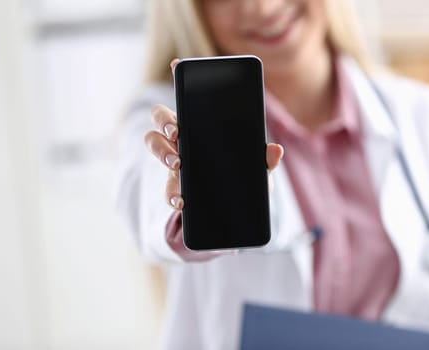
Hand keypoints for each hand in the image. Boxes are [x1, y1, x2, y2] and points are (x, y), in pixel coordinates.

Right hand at [143, 59, 283, 210]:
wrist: (232, 208)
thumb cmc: (241, 175)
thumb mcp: (256, 168)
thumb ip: (264, 160)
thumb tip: (275, 150)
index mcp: (201, 122)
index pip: (187, 94)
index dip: (179, 75)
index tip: (177, 64)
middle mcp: (182, 136)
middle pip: (160, 116)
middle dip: (165, 120)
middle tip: (178, 131)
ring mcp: (174, 159)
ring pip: (153, 143)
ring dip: (162, 151)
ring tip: (177, 163)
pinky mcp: (174, 185)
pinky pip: (166, 186)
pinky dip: (171, 193)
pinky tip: (181, 200)